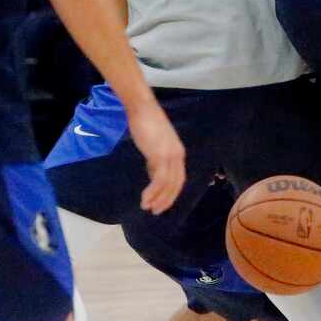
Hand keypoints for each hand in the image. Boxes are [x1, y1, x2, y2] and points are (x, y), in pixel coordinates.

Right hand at [126, 100, 185, 214]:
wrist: (142, 109)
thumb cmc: (146, 123)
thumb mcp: (153, 145)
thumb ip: (155, 160)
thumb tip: (153, 175)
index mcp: (178, 152)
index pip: (179, 178)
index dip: (171, 193)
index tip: (161, 203)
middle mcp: (178, 155)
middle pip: (176, 184)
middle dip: (166, 199)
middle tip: (155, 211)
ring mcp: (170, 155)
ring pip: (168, 184)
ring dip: (158, 198)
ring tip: (147, 207)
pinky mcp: (160, 155)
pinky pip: (159, 180)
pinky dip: (152, 192)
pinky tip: (145, 198)